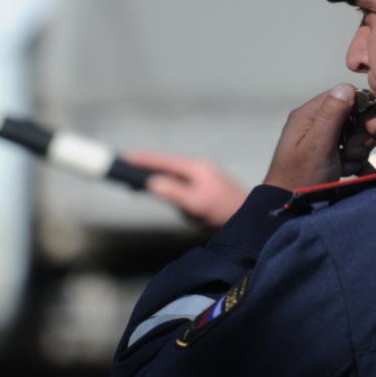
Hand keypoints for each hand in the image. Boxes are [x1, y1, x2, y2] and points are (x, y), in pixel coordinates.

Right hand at [126, 151, 247, 228]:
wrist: (252, 219)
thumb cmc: (224, 213)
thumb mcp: (196, 205)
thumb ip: (174, 193)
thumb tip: (151, 183)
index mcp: (196, 168)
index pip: (163, 160)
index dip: (143, 159)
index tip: (123, 157)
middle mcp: (199, 168)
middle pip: (166, 163)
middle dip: (145, 163)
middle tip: (123, 164)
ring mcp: (203, 176)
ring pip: (173, 170)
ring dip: (154, 170)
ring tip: (134, 174)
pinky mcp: (205, 186)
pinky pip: (179, 179)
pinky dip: (165, 179)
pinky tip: (158, 185)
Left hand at [263, 84, 375, 191]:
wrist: (289, 208)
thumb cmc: (300, 176)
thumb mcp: (318, 144)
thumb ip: (332, 115)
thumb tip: (346, 86)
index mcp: (309, 115)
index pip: (345, 96)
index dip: (362, 110)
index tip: (370, 128)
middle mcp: (316, 124)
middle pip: (354, 117)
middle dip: (360, 135)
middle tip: (352, 152)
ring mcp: (323, 142)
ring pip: (356, 137)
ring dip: (357, 152)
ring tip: (345, 166)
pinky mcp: (330, 157)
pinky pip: (353, 153)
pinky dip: (357, 163)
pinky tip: (354, 173)